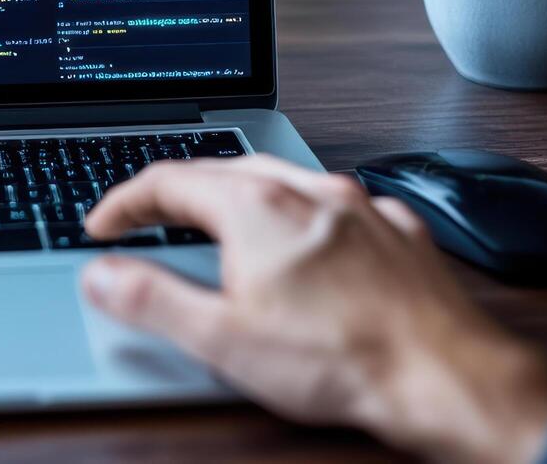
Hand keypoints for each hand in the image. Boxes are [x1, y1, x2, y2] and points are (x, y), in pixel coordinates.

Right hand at [81, 155, 546, 463]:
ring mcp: (359, 206)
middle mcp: (308, 190)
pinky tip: (307, 246)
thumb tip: (102, 276)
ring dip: (241, 197)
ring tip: (221, 225)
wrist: (444, 375)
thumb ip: (151, 300)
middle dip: (180, 192)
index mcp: (255, 205)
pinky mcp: (397, 231)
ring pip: (284, 179)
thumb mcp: (222, 339)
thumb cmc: (343, 358)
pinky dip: (305, 218)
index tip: (104, 225)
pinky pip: (338, 205)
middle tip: (152, 219)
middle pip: (224, 170)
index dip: (125, 203)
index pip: (168, 180)